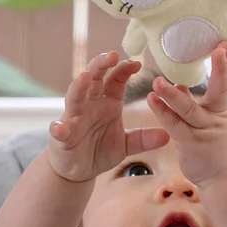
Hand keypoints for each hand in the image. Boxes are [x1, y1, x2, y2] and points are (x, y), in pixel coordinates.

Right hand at [49, 52, 169, 182]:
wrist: (78, 170)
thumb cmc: (99, 150)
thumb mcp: (127, 145)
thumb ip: (144, 139)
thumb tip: (167, 135)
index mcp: (107, 102)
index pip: (115, 79)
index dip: (124, 69)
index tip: (137, 63)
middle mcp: (90, 105)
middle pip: (93, 79)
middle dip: (100, 65)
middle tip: (111, 56)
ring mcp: (74, 118)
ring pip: (75, 96)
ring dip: (79, 86)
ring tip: (85, 77)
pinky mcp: (62, 137)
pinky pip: (59, 130)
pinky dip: (59, 127)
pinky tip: (60, 127)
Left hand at [146, 42, 226, 186]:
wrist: (225, 179)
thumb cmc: (215, 148)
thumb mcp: (211, 123)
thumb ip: (196, 103)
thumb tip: (181, 83)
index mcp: (222, 110)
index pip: (225, 83)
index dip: (225, 64)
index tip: (224, 44)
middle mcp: (217, 118)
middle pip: (219, 91)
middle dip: (220, 70)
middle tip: (217, 50)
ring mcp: (205, 132)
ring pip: (189, 109)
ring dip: (173, 95)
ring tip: (158, 82)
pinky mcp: (191, 144)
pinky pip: (174, 125)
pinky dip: (162, 112)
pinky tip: (152, 101)